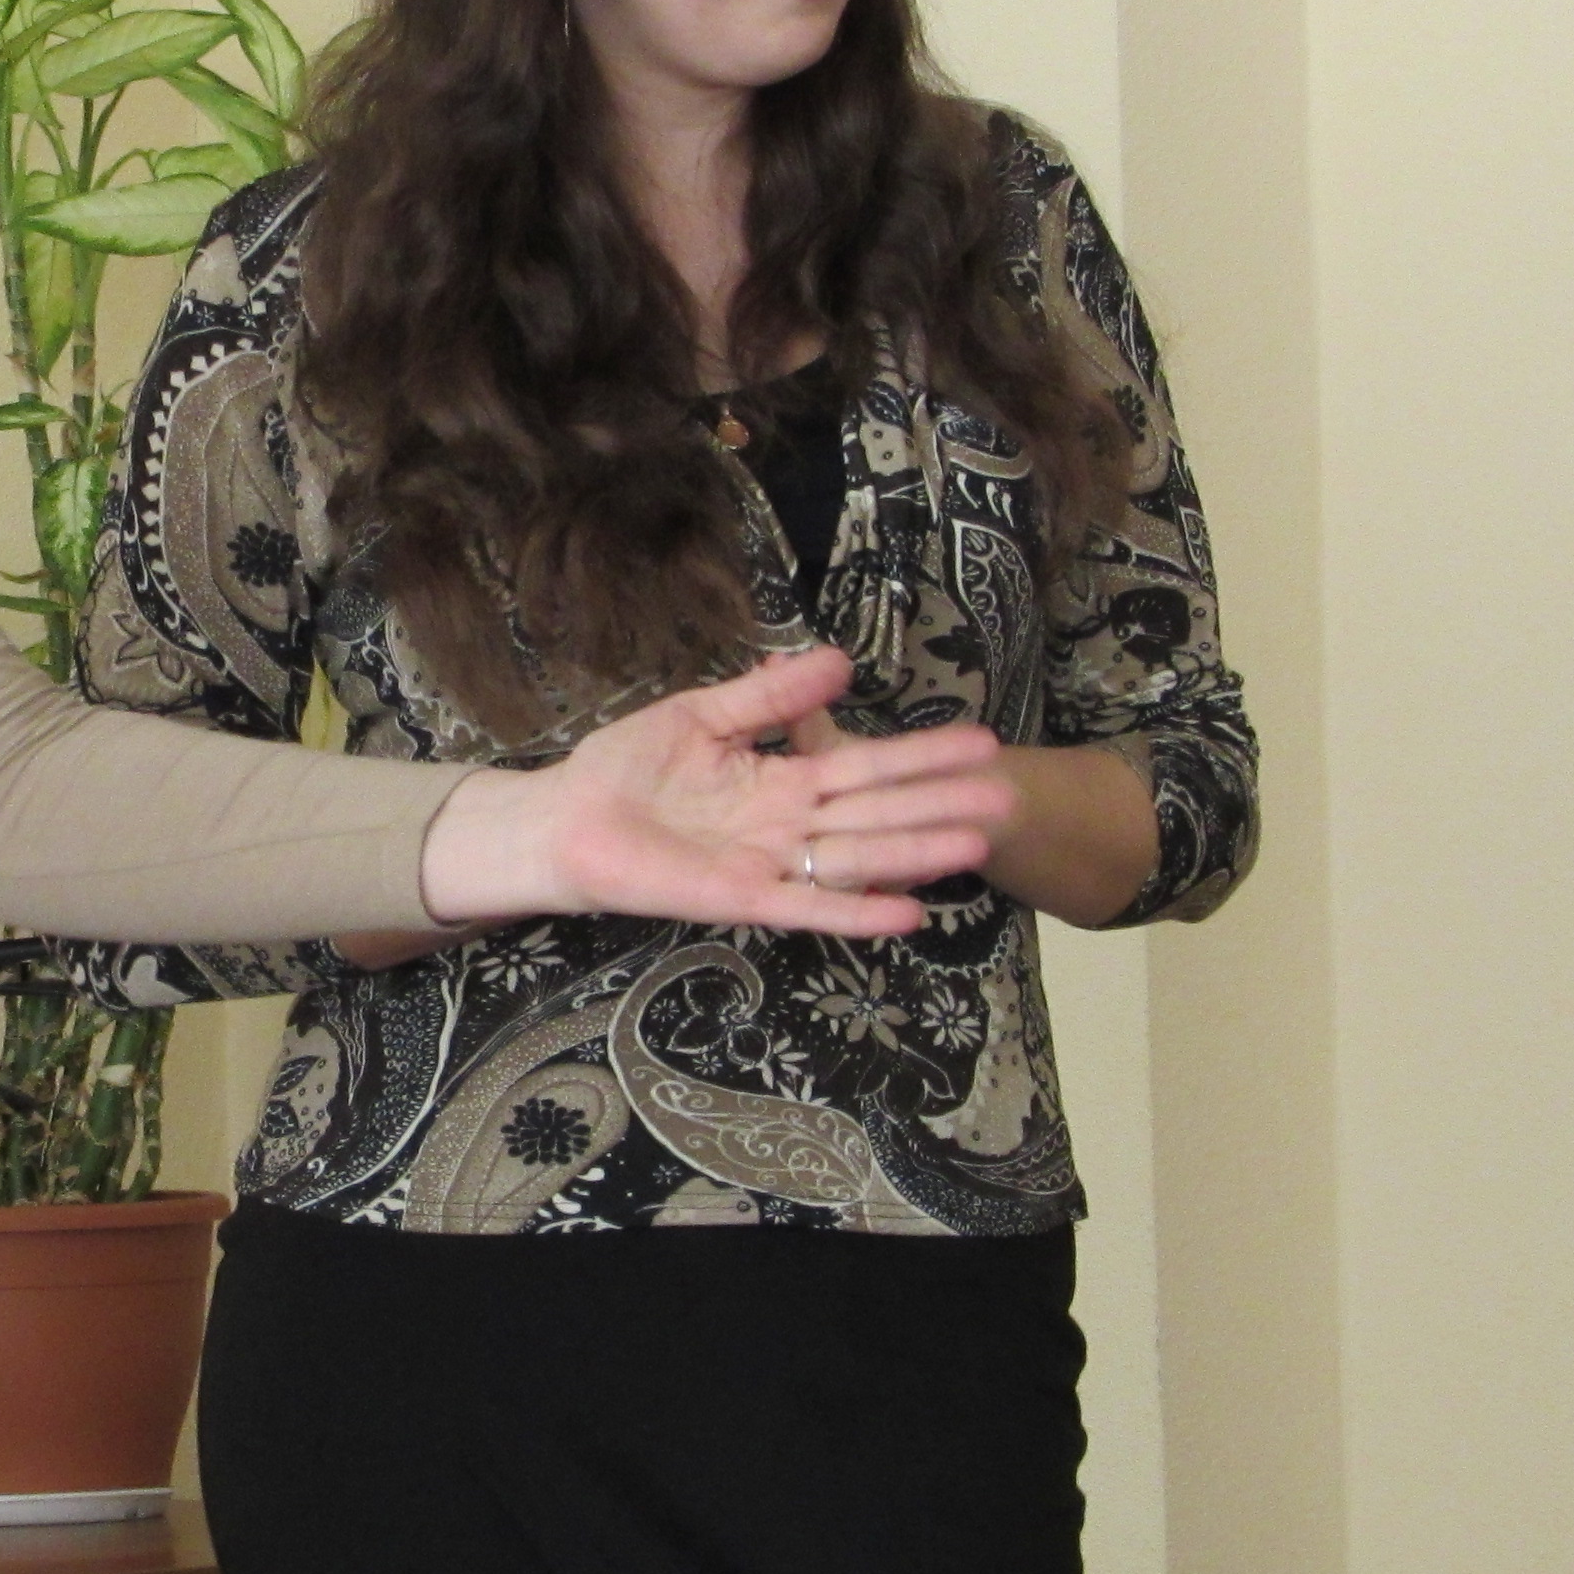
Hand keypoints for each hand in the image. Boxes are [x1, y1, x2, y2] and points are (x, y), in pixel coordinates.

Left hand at [416, 646, 1012, 938]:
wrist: (563, 817)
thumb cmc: (624, 769)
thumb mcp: (702, 715)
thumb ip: (770, 695)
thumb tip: (840, 661)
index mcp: (782, 779)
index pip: (867, 765)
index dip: (923, 755)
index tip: (984, 742)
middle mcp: (788, 825)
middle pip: (879, 812)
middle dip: (943, 804)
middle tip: (1011, 796)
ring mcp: (769, 863)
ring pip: (858, 857)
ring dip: (917, 853)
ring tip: (978, 843)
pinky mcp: (740, 898)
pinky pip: (808, 906)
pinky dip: (857, 912)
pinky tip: (910, 913)